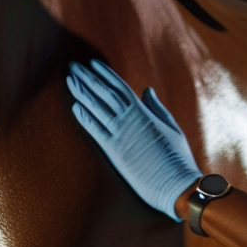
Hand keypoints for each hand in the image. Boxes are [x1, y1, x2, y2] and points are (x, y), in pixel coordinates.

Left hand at [67, 60, 201, 219]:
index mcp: (144, 112)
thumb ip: (156, 107)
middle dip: (87, 77)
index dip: (105, 73)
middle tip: (73, 65)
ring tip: (69, 80)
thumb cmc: (178, 157)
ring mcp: (121, 135)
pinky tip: (75, 107)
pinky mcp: (115, 152)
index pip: (120, 87)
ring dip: (81, 93)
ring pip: (96, 108)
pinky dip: (85, 118)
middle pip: (104, 93)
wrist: (176, 183)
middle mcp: (130, 120)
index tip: (91, 62)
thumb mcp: (171, 126)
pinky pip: (96, 131)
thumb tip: (147, 90)